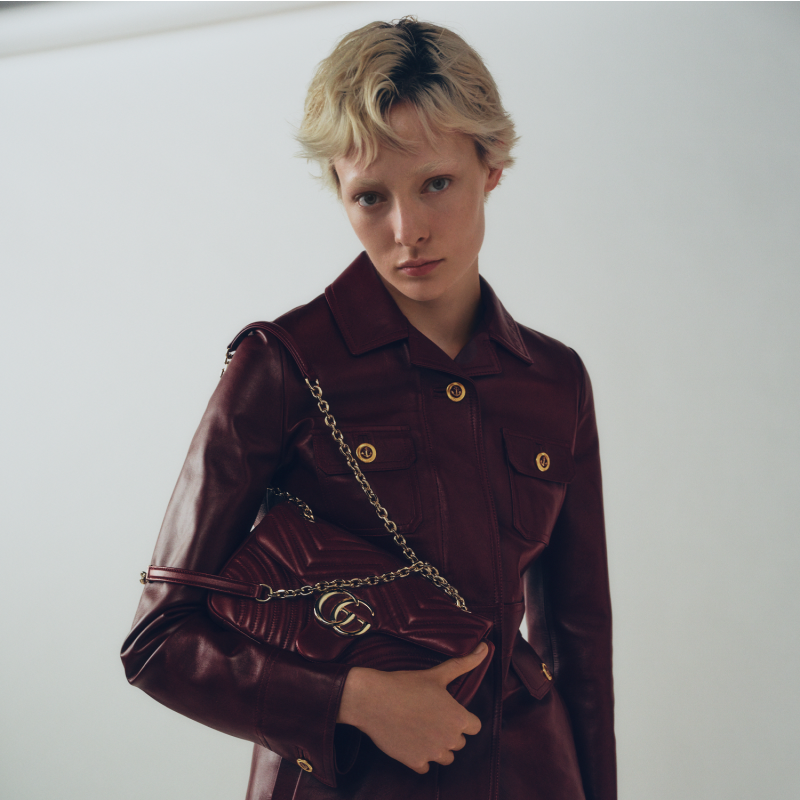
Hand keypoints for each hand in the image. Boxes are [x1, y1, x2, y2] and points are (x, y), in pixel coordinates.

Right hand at [337, 642, 487, 773]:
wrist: (374, 700)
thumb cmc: (407, 684)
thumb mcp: (438, 674)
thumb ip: (465, 664)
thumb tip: (485, 648)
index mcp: (458, 718)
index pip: (475, 727)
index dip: (463, 718)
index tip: (448, 711)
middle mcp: (449, 739)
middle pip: (459, 742)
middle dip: (449, 731)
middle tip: (431, 716)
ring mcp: (432, 753)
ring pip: (446, 757)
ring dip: (438, 747)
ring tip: (423, 730)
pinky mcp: (415, 762)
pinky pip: (426, 767)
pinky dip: (420, 757)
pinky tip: (411, 740)